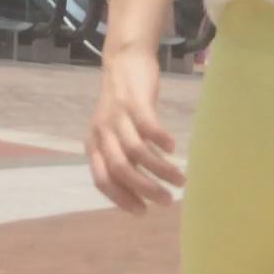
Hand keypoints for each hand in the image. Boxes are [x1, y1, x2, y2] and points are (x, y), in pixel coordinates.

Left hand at [86, 47, 184, 213]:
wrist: (123, 61)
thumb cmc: (121, 105)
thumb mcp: (113, 134)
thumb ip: (121, 158)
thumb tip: (141, 190)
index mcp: (93, 145)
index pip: (103, 180)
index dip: (122, 199)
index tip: (143, 211)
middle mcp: (102, 133)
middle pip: (121, 170)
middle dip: (145, 189)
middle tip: (167, 202)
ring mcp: (118, 117)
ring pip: (138, 152)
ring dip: (161, 171)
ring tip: (180, 181)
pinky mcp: (136, 103)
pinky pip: (149, 127)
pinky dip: (162, 141)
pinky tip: (173, 149)